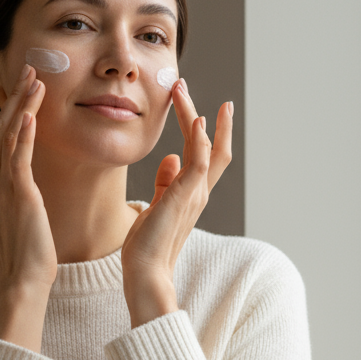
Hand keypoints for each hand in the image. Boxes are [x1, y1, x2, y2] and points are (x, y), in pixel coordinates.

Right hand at [0, 65, 56, 347]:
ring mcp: (1, 187)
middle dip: (4, 96)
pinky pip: (20, 156)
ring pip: (7, 136)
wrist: (22, 280)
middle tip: (20, 70)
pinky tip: (31, 112)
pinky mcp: (21, 194)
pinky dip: (24, 132)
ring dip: (21, 104)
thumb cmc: (22, 254)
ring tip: (35, 79)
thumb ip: (10, 195)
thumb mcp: (11, 217)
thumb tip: (15, 185)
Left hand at [120, 79, 232, 326]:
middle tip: (186, 87)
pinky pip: (199, 161)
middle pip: (214, 147)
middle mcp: (199, 191)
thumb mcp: (156, 206)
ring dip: (194, 115)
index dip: (205, 130)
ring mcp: (195, 193)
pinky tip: (197, 119)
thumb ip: (165, 184)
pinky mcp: (186, 196)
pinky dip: (201, 139)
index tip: (198, 108)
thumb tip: (170, 159)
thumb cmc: (147, 246)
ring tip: (180, 91)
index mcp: (192, 194)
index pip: (205, 156)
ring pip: (206, 146)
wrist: (146, 272)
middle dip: (207, 116)